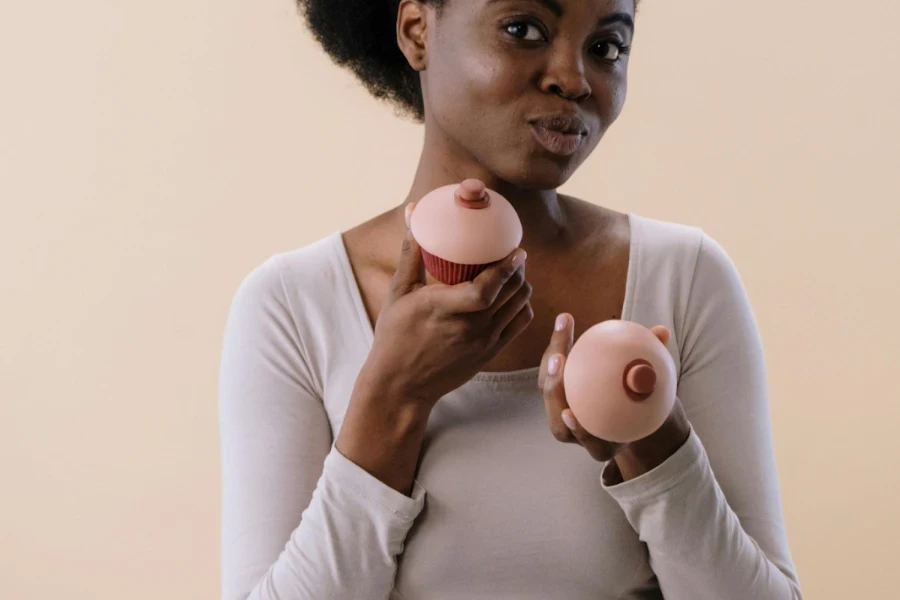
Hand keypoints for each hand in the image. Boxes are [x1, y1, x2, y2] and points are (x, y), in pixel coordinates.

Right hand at [358, 217, 533, 409]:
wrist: (401, 385)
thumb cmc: (394, 336)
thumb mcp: (398, 292)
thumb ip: (411, 252)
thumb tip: (413, 212)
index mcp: (444, 309)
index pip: (486, 288)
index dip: (506, 267)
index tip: (516, 249)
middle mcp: (469, 327)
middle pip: (511, 292)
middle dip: (518, 268)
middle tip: (512, 252)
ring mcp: (483, 343)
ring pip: (520, 305)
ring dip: (521, 284)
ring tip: (513, 270)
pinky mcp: (490, 354)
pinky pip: (519, 324)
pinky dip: (522, 306)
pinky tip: (512, 295)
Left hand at [539, 314, 690, 481]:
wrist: (632, 408)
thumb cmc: (646, 399)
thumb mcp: (656, 388)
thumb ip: (657, 365)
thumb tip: (662, 332)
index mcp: (606, 443)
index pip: (592, 443)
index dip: (579, 432)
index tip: (570, 415)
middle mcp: (580, 433)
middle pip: (559, 418)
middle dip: (554, 391)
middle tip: (559, 359)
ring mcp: (564, 413)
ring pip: (549, 390)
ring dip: (551, 358)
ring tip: (563, 328)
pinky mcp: (557, 392)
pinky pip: (551, 370)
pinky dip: (558, 345)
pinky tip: (565, 320)